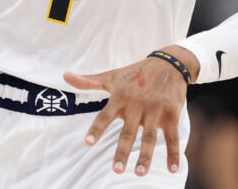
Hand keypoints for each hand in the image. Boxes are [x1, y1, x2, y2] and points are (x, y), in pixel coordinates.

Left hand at [63, 48, 191, 176]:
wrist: (168, 63)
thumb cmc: (136, 73)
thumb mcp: (112, 76)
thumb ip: (88, 81)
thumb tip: (64, 75)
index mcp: (120, 96)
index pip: (105, 115)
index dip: (97, 129)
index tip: (88, 142)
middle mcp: (137, 104)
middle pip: (128, 132)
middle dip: (122, 151)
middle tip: (116, 170)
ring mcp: (155, 109)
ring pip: (150, 137)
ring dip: (145, 156)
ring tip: (139, 173)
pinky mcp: (171, 114)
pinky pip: (172, 136)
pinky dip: (173, 153)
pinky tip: (172, 169)